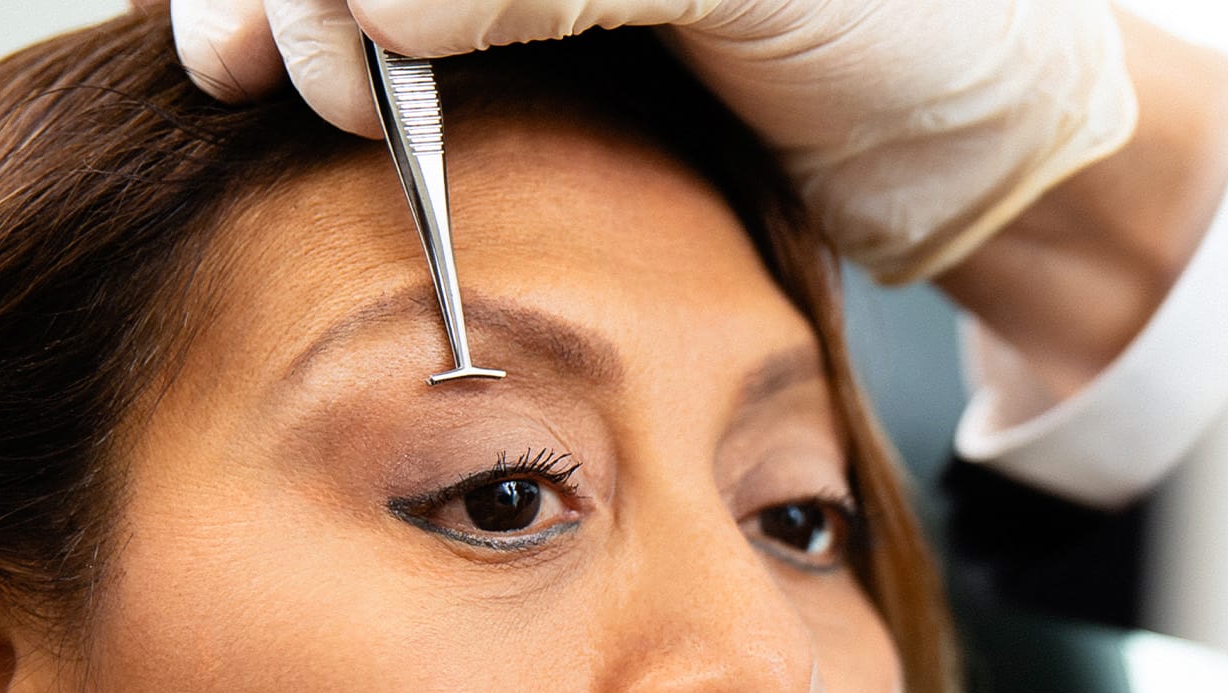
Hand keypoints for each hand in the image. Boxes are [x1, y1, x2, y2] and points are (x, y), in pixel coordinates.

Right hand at [160, 0, 1136, 282]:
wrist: (984, 143)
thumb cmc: (914, 29)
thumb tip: (375, 4)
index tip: (304, 32)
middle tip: (261, 71)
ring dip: (293, 16)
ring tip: (243, 79)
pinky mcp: (569, 38)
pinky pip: (430, 32)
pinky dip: (356, 60)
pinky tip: (302, 94)